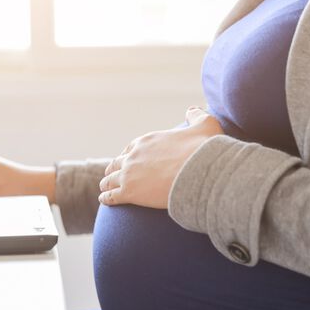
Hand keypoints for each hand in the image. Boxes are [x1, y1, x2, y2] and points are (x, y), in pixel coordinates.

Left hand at [99, 107, 223, 208]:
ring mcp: (129, 174)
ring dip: (106, 183)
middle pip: (117, 163)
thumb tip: (192, 110)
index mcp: (146, 141)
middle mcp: (133, 156)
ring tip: (104, 188)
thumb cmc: (203, 150)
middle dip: (113, 169)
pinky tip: (104, 200)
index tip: (125, 160)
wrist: (199, 172)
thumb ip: (197, 116)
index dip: (127, 155)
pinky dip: (106, 198)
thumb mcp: (205, 125)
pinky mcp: (129, 192)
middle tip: (110, 174)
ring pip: (110, 179)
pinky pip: (111, 195)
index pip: (130, 148)